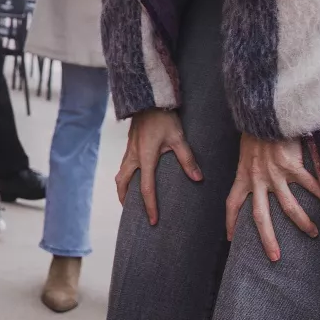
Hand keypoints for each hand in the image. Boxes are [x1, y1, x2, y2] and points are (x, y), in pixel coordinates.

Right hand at [115, 108, 201, 225]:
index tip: (153, 221)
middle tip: (131, 211)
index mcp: (145, 157)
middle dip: (125, 198)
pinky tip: (134, 176)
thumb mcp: (178, 138)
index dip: (150, 206)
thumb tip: (198, 179)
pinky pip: (124, 164)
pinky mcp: (130, 144)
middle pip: (123, 182)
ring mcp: (129, 149)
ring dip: (123, 187)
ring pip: (120, 173)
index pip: (146, 188)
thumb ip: (187, 159)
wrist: (149, 98)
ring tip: (129, 197)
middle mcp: (134, 155)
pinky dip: (125, 175)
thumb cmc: (163, 117)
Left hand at [226, 134, 319, 261]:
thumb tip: (261, 174)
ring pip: (288, 206)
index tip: (231, 238)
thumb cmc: (256, 128)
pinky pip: (309, 186)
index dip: (230, 222)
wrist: (262, 111)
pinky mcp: (291, 165)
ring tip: (314, 234)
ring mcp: (274, 174)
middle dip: (267, 238)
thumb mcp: (246, 150)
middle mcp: (257, 179)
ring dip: (301, 223)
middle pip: (259, 216)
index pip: (231, 203)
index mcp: (243, 175)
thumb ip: (253, 166)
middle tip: (274, 257)